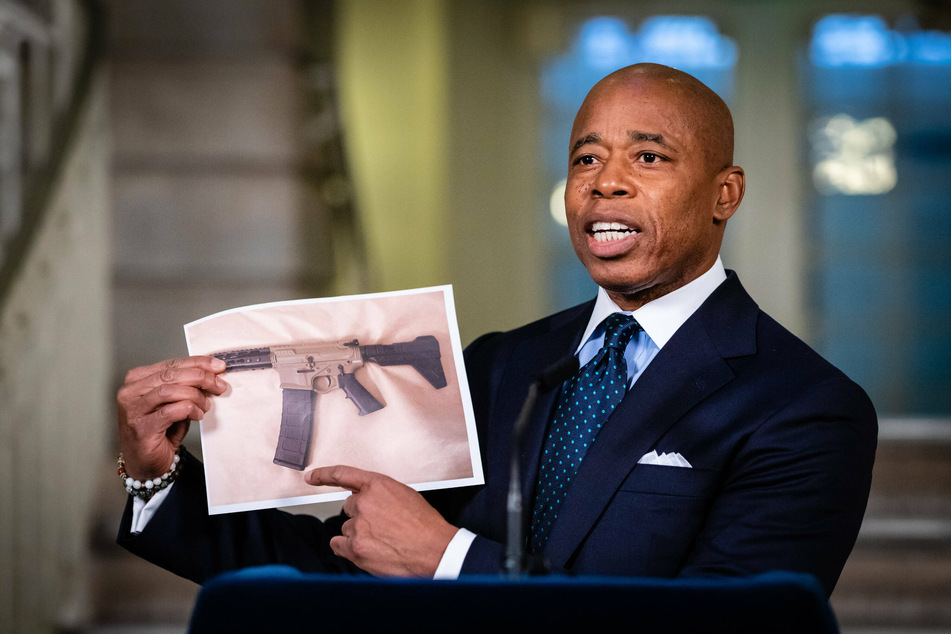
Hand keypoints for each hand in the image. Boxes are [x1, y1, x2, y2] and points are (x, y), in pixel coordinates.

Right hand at [117, 356, 227, 479]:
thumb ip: (186, 386)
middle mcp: (131, 393)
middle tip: (219, 385)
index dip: (197, 363)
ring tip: (206, 405)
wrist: (146, 463)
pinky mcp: (141, 428)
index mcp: (137, 380)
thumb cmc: (159, 431)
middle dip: (201, 377)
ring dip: (195, 396)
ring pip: (170, 391)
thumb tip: (214, 374)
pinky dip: (189, 410)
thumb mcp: (173, 402)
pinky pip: (170, 411)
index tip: (218, 366)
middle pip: (171, 375)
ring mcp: (133, 411)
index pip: (170, 364)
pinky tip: (197, 415)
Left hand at [305, 465, 457, 576]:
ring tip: (383, 540)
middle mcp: (363, 503)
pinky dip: (348, 548)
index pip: (342, 475)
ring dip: (360, 533)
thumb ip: (382, 494)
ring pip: (347, 528)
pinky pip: (339, 545)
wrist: (433, 550)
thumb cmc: (424, 525)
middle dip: (362, 515)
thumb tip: (370, 500)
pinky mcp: (355, 548)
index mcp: (377, 485)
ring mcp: (357, 526)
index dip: (323, 475)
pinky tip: (366, 549)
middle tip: (381, 525)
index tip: (311, 477)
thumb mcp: (405, 496)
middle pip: (349, 507)